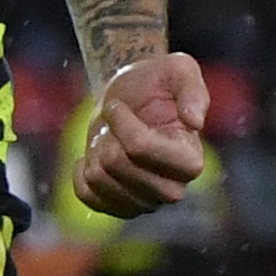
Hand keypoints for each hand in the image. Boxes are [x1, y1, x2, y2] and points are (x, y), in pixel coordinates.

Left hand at [65, 52, 210, 219]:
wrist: (129, 98)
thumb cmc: (156, 82)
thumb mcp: (178, 69)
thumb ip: (192, 89)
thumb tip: (194, 122)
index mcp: (191, 158)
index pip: (140, 148)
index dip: (121, 123)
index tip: (118, 107)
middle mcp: (174, 187)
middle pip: (115, 164)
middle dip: (106, 136)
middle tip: (116, 125)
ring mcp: (147, 201)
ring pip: (98, 180)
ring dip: (94, 152)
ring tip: (110, 140)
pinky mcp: (120, 206)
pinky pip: (87, 196)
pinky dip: (81, 173)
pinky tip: (95, 158)